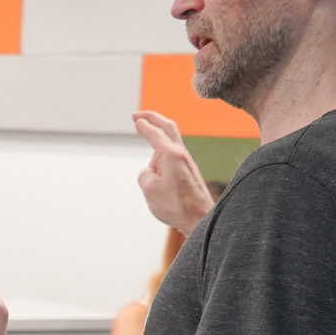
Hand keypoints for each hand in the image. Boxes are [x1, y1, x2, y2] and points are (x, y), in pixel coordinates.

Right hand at [133, 110, 215, 235]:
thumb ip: (144, 174)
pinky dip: (164, 154)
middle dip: (153, 117)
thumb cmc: (175, 206)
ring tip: (154, 183)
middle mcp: (181, 154)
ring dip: (157, 148)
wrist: (199, 218)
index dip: (144, 125)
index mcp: (171, 155)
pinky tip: (160, 174)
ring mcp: (187, 161)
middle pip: (168, 126)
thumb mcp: (149, 189)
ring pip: (171, 142)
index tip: (136, 119)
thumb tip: (151, 171)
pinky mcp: (189, 170)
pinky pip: (174, 155)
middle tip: (139, 116)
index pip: (155, 133)